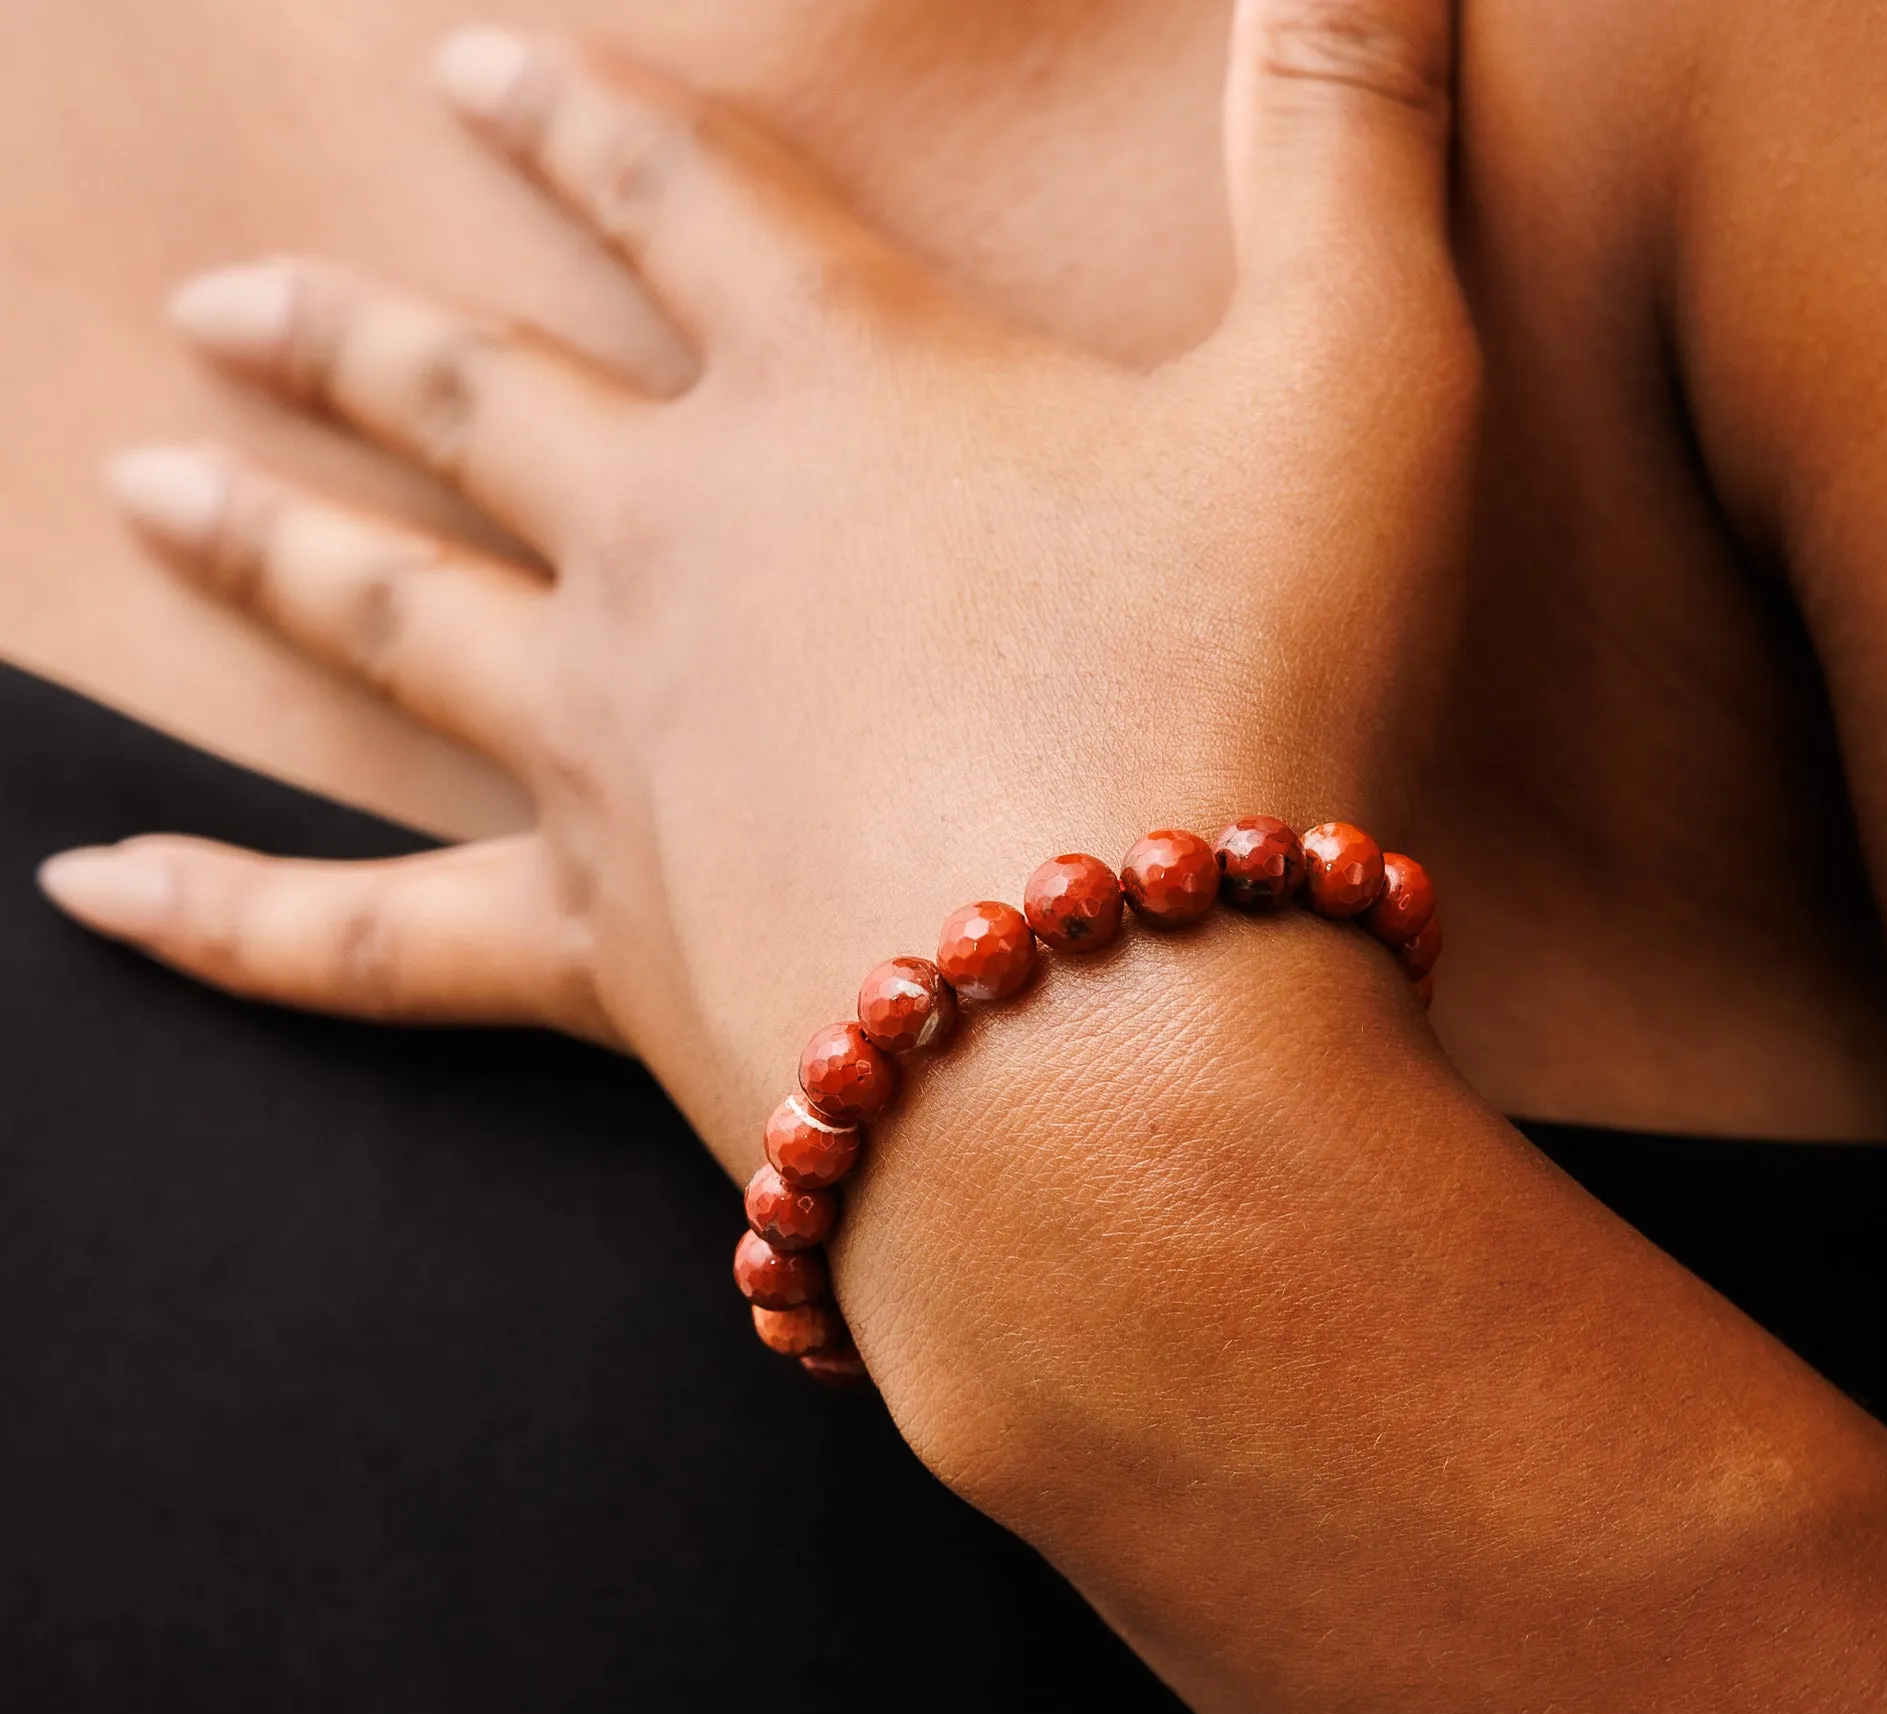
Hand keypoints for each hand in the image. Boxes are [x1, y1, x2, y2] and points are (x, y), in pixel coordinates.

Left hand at [45, 2, 1471, 1181]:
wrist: (1124, 1047)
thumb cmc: (1251, 704)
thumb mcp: (1362, 384)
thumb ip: (1346, 143)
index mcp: (838, 398)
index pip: (686, 202)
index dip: (588, 121)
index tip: (476, 72)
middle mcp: (675, 553)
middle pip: (472, 401)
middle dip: (352, 336)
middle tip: (221, 301)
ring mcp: (606, 756)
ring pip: (386, 624)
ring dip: (262, 547)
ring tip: (150, 494)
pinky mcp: (591, 953)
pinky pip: (361, 937)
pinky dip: (225, 919)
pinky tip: (95, 891)